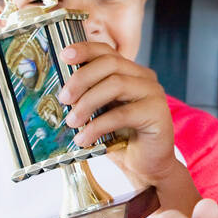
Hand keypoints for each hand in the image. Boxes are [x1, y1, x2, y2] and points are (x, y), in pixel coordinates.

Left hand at [58, 40, 197, 213]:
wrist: (147, 167)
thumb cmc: (121, 140)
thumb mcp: (101, 113)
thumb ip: (89, 97)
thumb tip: (59, 92)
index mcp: (131, 73)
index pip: (107, 51)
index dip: (85, 50)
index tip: (63, 56)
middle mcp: (145, 78)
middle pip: (110, 64)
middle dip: (81, 79)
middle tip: (63, 99)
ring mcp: (154, 94)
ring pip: (115, 84)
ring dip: (87, 103)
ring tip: (72, 122)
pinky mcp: (158, 113)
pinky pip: (122, 114)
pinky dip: (98, 125)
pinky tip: (84, 138)